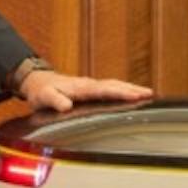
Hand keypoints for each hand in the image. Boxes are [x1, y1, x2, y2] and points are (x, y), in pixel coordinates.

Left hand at [18, 70, 152, 112]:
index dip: (121, 93)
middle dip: (132, 89)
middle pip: (114, 85)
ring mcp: (91, 85)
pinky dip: (123, 90)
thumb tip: (66, 105)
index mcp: (81, 87)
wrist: (36, 81)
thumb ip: (54, 100)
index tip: (136, 96)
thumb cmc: (40, 91)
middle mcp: (88, 84)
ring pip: (114, 85)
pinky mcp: (90, 88)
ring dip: (130, 88)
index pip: (105, 90)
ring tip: (148, 93)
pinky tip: (130, 94)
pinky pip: (110, 88)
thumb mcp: (43, 97)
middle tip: (150, 94)